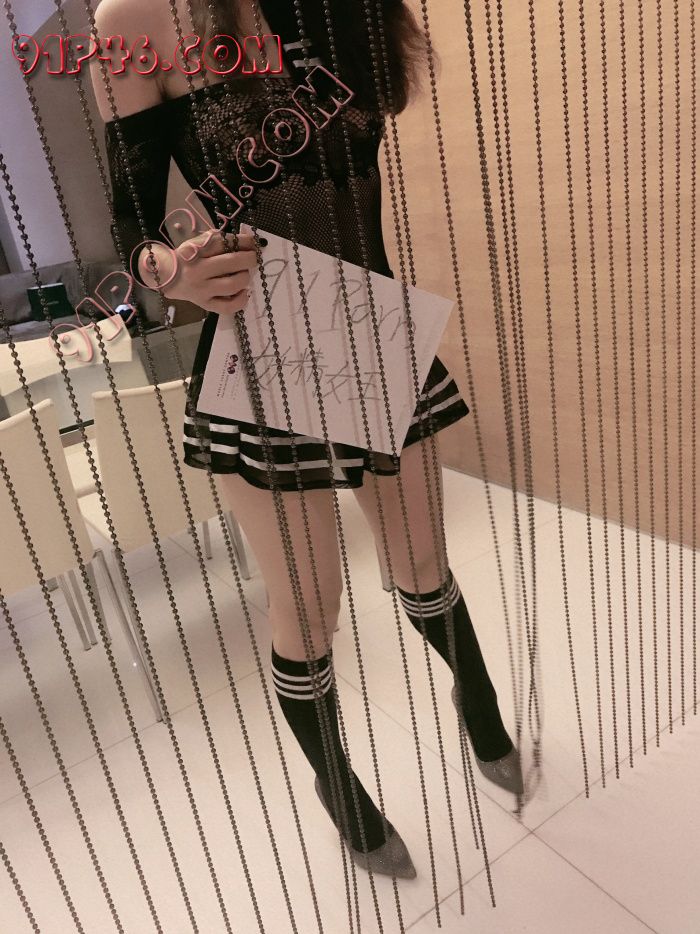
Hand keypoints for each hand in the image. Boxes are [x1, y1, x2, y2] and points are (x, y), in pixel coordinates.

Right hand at [138, 231, 263, 315]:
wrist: (167, 275)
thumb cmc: (188, 257)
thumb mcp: (198, 242)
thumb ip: (220, 240)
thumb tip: (248, 241)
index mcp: (196, 250)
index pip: (224, 242)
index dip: (244, 241)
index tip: (253, 243)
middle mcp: (198, 270)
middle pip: (231, 262)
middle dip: (249, 259)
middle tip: (253, 258)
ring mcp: (202, 289)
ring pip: (232, 285)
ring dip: (245, 277)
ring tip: (244, 274)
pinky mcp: (205, 304)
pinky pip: (227, 307)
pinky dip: (241, 300)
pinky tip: (244, 292)